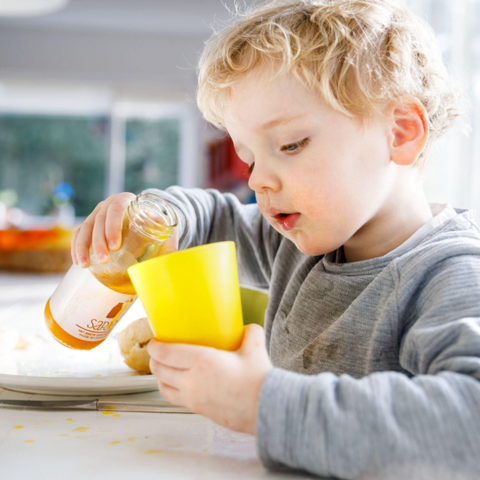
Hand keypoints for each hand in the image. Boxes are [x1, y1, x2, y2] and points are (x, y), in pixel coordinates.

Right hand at [71, 192, 177, 267]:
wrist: (147, 217)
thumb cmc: (157, 224)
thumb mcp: (165, 229)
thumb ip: (170, 244)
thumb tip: (171, 264)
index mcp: (126, 200)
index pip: (116, 209)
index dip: (113, 226)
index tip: (115, 246)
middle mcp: (108, 204)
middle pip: (99, 220)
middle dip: (98, 242)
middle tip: (104, 260)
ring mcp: (97, 213)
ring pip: (85, 228)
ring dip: (82, 247)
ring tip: (84, 266)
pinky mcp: (90, 224)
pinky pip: (79, 234)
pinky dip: (76, 247)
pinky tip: (78, 262)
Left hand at [147, 324, 272, 434]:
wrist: (266, 409)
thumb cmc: (258, 380)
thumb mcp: (255, 347)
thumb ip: (249, 332)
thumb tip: (246, 328)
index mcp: (201, 361)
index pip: (165, 353)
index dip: (155, 346)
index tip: (154, 341)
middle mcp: (191, 381)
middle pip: (159, 370)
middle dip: (154, 360)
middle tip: (158, 352)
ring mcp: (193, 398)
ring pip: (163, 387)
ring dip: (159, 377)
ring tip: (165, 369)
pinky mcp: (199, 411)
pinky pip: (176, 399)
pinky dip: (171, 390)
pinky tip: (181, 384)